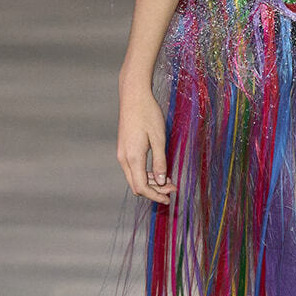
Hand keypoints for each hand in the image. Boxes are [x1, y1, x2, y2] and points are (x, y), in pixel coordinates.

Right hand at [118, 82, 173, 203]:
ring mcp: (122, 154)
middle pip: (136, 185)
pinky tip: (158, 170)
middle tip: (173, 189)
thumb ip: (160, 161)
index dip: (156, 196)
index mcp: (133, 157)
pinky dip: (145, 173)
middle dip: (154, 191)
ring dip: (151, 182)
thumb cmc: (148, 114)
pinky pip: (133, 168)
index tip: (169, 198)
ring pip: (134, 178)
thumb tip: (162, 181)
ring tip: (169, 180)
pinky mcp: (124, 149)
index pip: (142, 187)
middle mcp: (124, 158)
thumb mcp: (159, 138)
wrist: (133, 96)